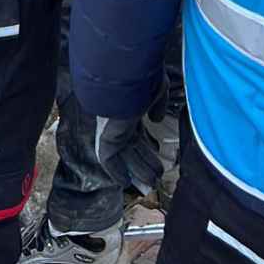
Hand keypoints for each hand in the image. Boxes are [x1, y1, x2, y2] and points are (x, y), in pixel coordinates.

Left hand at [95, 81, 167, 195]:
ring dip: (138, 170)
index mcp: (130, 106)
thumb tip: (157, 118)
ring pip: (125, 156)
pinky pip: (110, 161)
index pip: (138, 128)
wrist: (123, 79)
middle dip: (145, 161)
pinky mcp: (106, 140)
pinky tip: (125, 182)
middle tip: (156, 175)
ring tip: (150, 183)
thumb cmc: (141, 79)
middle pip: (133, 146)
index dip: (147, 142)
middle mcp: (119, 119)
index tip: (156, 150)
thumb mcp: (157, 89)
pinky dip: (117, 172)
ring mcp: (111, 130)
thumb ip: (158, 104)